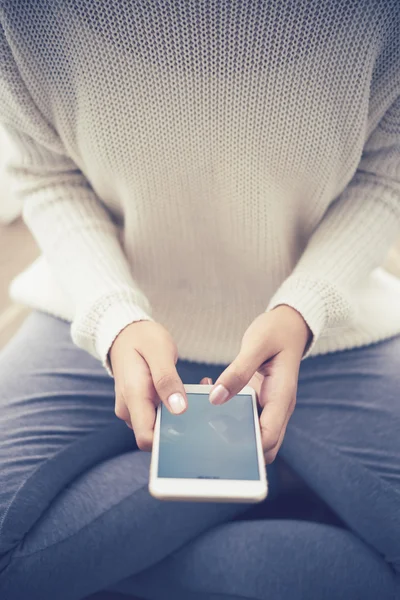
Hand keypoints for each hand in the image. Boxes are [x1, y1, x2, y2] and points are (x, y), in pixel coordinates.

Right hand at [110, 321, 186, 450]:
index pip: (146, 438)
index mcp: (133, 395)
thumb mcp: (159, 351)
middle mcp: (129, 408)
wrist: (124, 333)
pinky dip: (174, 407)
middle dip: (181, 424)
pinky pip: (158, 415)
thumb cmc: (143, 338)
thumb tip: (178, 409)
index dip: (169, 440)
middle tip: (202, 399)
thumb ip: (167, 379)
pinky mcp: (139, 406)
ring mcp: (133, 409)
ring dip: (180, 414)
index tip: (192, 424)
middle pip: (156, 435)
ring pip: (159, 425)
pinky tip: (187, 391)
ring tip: (199, 389)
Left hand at [208, 306, 311, 462]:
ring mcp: (270, 405)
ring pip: (254, 434)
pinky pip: (246, 417)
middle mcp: (278, 407)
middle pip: (263, 447)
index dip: (248, 447)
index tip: (220, 442)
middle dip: (239, 446)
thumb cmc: (277, 332)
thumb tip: (217, 398)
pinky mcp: (260, 400)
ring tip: (206, 411)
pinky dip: (229, 413)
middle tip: (208, 431)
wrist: (290, 325)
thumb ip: (238, 371)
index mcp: (282, 397)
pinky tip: (211, 394)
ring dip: (231, 430)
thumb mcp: (257, 344)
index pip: (269, 438)